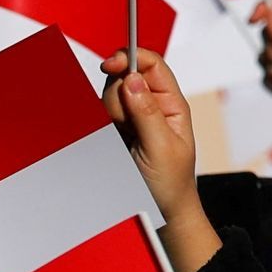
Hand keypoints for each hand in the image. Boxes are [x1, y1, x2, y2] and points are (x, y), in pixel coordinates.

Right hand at [106, 49, 217, 271]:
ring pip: (110, 97)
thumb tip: (133, 78)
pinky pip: (100, 116)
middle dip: (117, 95)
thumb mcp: (162, 148)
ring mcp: (132, 119)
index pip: (152, 65)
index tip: (112, 63)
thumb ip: (147, 113)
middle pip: (124, 77)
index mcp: (172, 104)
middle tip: (125, 124)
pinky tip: (113, 142)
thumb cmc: (171, 184)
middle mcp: (152, 106)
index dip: (132, 57)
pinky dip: (101, 125)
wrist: (160, 213)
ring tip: (123, 139)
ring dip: (110, 113)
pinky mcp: (115, 132)